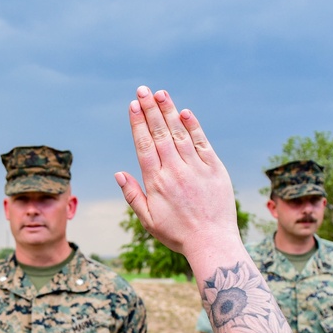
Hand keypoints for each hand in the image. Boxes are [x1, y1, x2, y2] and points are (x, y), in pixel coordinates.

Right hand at [115, 87, 239, 258]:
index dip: (138, 123)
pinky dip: (193, 126)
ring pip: (180, 133)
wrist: (212, 242)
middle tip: (142, 90)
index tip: (132, 106)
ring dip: (169, 111)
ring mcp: (196, 168)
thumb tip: (118, 173)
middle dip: (150, 109)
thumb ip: (132, 195)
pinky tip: (185, 112)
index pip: (144, 145)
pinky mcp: (215, 169)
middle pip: (160, 133)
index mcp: (156, 182)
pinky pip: (202, 142)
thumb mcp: (148, 220)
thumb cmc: (178, 234)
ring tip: (161, 93)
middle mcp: (175, 171)